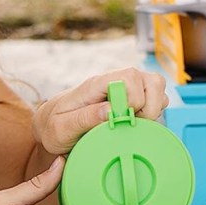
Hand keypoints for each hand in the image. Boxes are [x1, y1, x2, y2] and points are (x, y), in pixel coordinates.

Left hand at [32, 67, 168, 154]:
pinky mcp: (131, 98)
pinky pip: (156, 98)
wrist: (49, 127)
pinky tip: (137, 123)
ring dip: (153, 108)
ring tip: (136, 123)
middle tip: (133, 123)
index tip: (121, 119)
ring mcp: (125, 89)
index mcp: (96, 84)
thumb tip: (110, 111)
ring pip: (157, 86)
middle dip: (150, 106)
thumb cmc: (53, 127)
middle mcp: (114, 82)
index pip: (129, 77)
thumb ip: (84, 118)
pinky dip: (153, 111)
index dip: (134, 99)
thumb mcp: (61, 127)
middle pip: (151, 79)